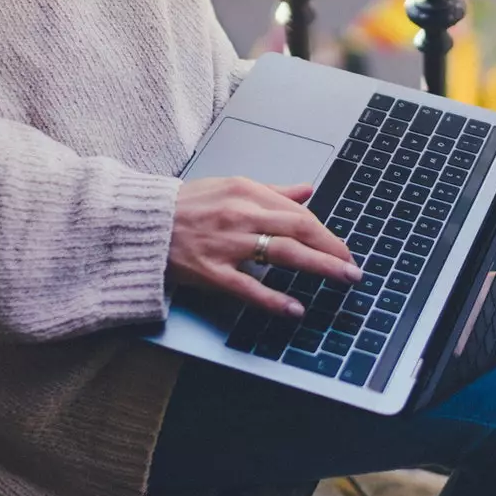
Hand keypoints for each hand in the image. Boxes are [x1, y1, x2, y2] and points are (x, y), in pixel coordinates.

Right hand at [167, 175, 362, 316]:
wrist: (143, 224)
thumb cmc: (187, 206)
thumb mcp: (230, 187)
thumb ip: (272, 191)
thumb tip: (307, 191)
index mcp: (247, 191)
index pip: (298, 212)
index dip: (325, 232)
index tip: (342, 248)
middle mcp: (240, 214)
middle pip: (298, 229)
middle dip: (331, 248)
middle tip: (352, 267)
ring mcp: (226, 244)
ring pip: (281, 253)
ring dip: (318, 266)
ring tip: (342, 277)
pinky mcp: (210, 271)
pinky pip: (247, 287)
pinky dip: (273, 299)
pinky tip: (294, 309)